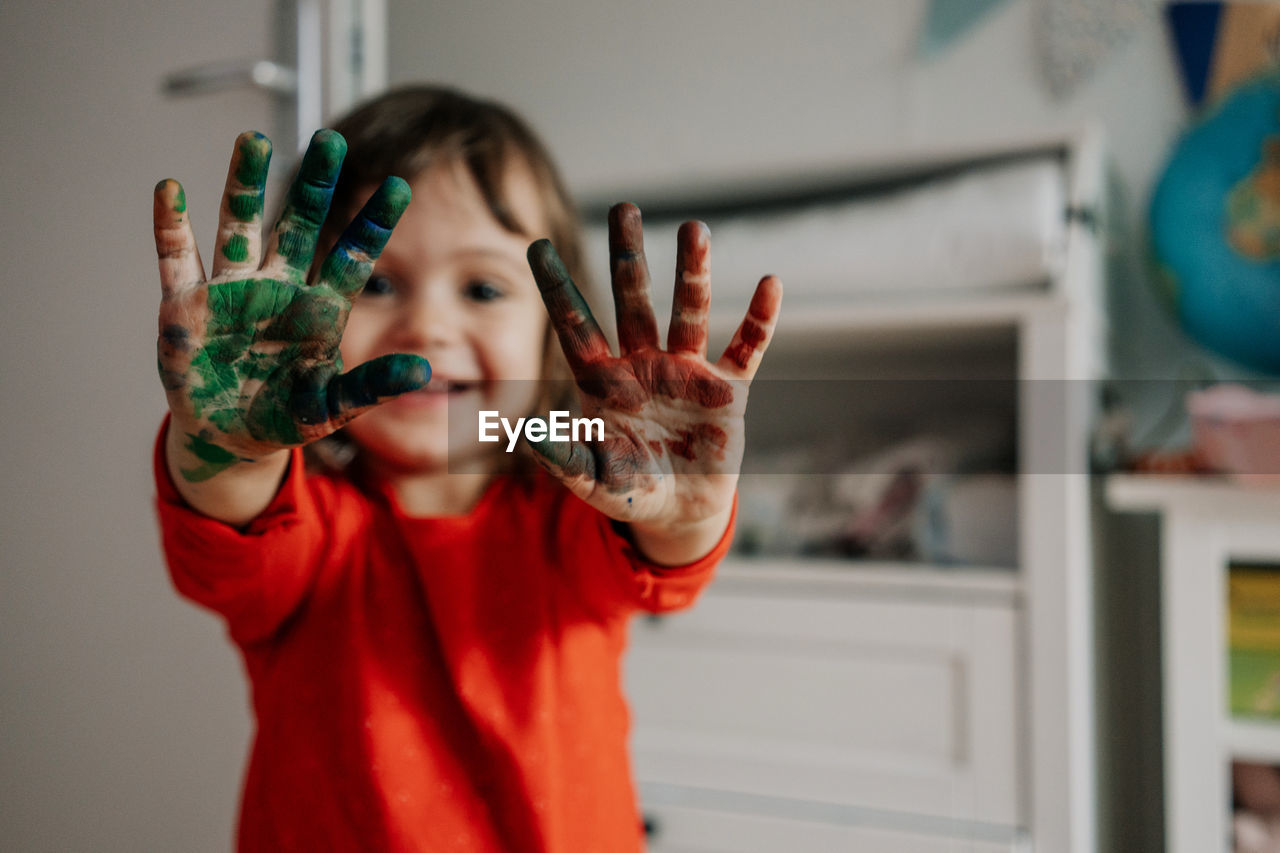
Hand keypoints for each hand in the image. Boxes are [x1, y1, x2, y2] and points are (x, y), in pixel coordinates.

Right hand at [153, 130, 428, 482]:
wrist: (230, 437)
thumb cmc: (287, 416)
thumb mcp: (332, 406)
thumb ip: (372, 387)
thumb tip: (423, 371)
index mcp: (317, 310)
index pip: (352, 258)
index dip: (373, 224)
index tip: (399, 185)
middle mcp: (277, 289)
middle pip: (298, 227)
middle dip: (314, 187)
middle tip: (331, 139)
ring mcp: (231, 293)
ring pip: (239, 228)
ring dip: (244, 187)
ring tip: (253, 141)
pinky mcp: (186, 308)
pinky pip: (177, 260)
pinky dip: (171, 226)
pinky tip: (168, 188)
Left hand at [526, 203, 780, 527]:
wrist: (679, 511)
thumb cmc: (628, 489)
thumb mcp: (591, 478)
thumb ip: (564, 457)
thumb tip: (528, 433)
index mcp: (604, 381)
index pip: (576, 326)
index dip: (558, 288)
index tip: (538, 246)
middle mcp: (644, 364)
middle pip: (633, 301)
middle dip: (628, 257)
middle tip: (625, 208)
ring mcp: (687, 372)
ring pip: (689, 312)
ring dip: (693, 272)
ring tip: (694, 229)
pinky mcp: (727, 390)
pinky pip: (747, 348)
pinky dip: (759, 320)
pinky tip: (770, 285)